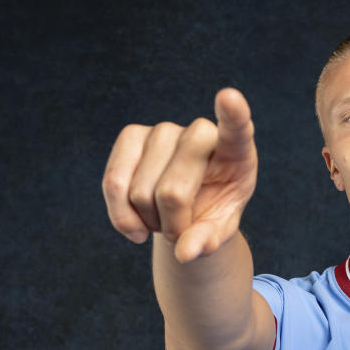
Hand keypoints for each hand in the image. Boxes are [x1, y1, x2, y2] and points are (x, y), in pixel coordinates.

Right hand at [102, 88, 258, 261]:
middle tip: (182, 232)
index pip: (236, 130)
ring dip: (149, 222)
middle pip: (173, 191)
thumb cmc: (212, 214)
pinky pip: (113, 183)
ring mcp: (164, 130)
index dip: (232, 115)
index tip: (229, 97)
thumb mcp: (219, 231)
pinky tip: (135, 227)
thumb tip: (185, 253)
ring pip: (140, 192)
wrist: (187, 208)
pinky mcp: (132, 136)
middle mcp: (200, 133)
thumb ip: (207, 242)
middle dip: (172, 226)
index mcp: (237, 152)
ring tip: (164, 221)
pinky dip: (121, 216)